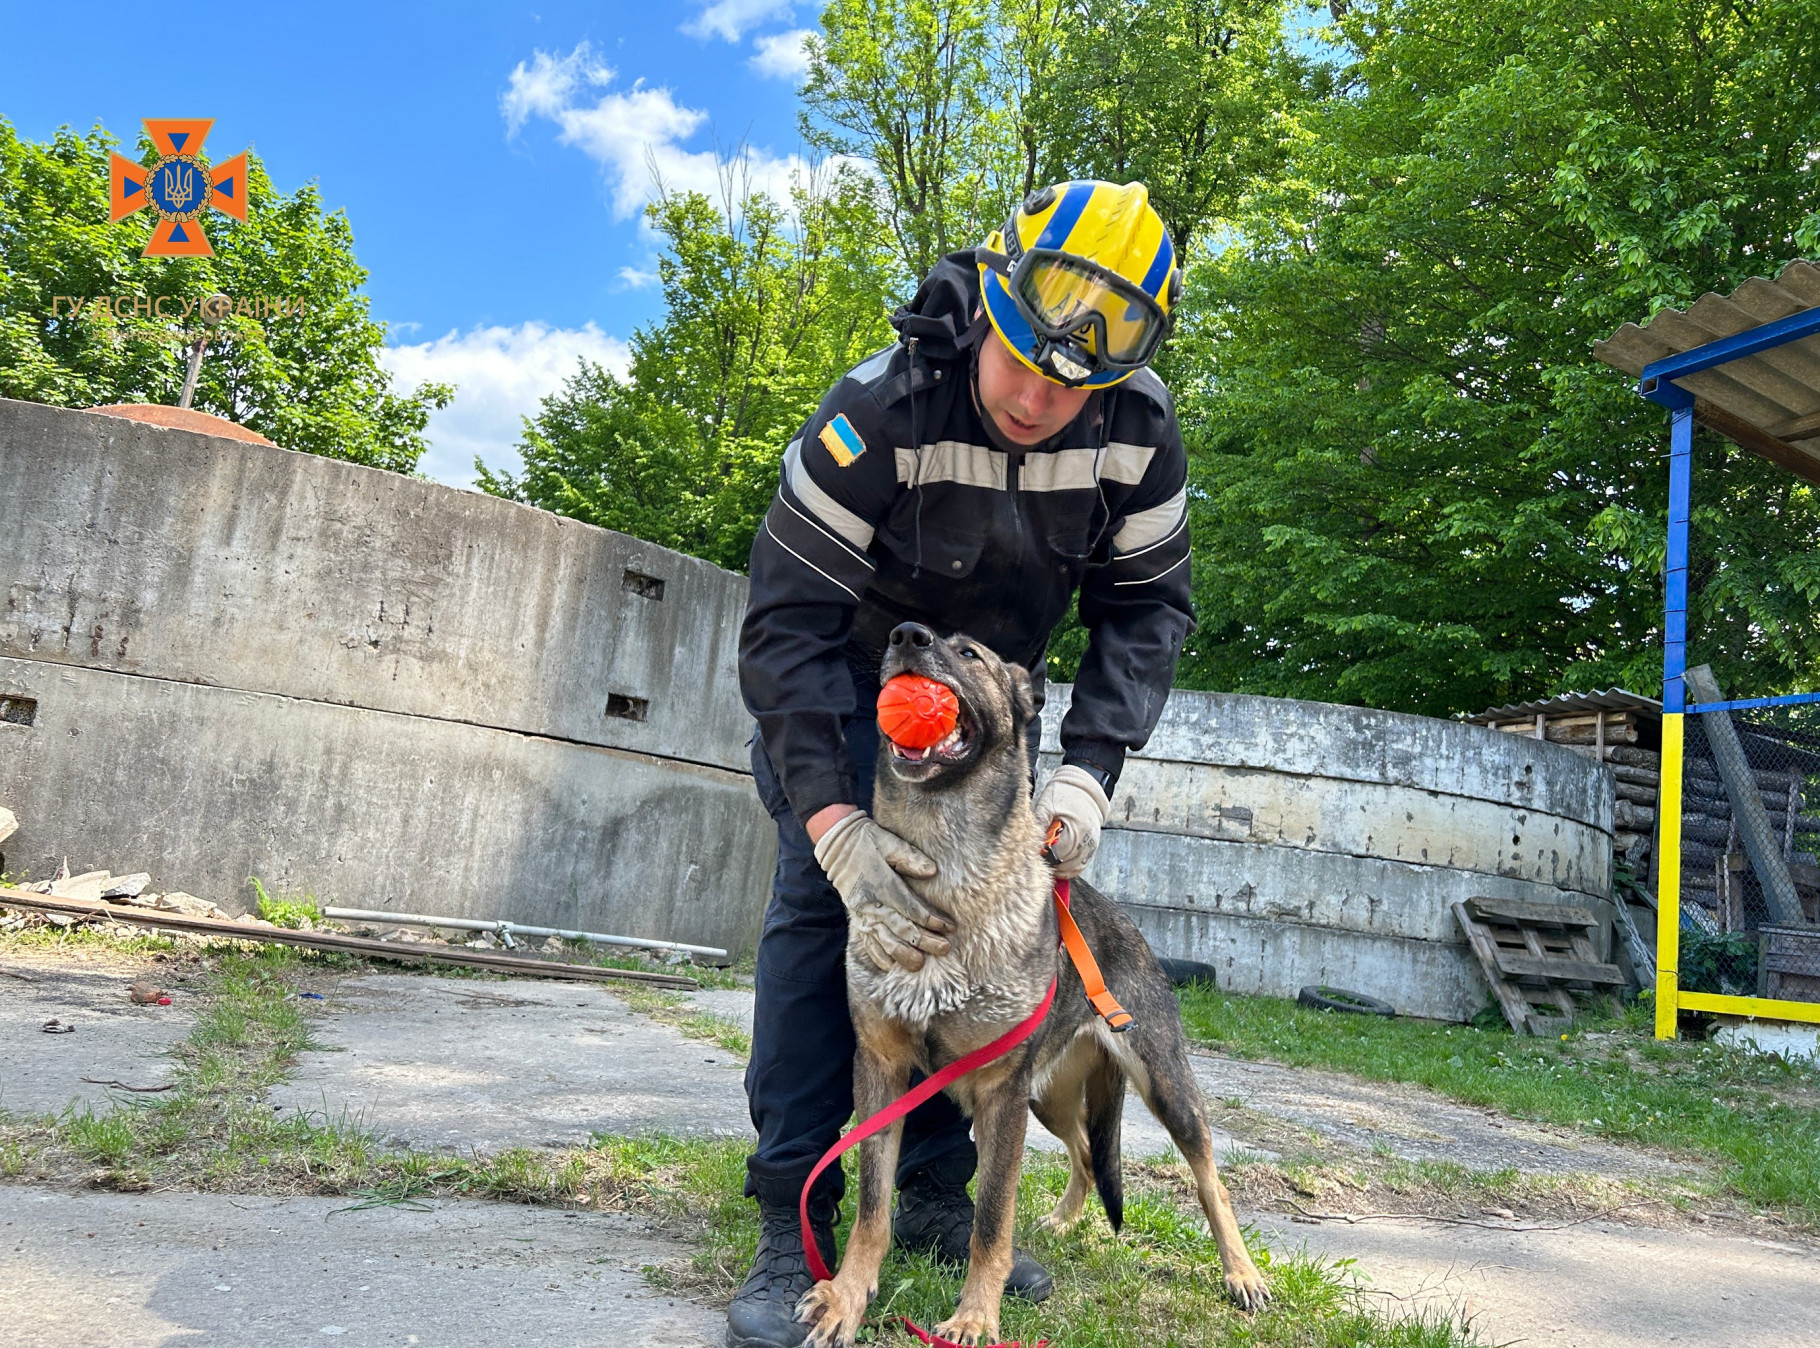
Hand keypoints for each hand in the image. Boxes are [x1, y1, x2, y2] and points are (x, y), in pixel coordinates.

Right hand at [812, 811, 953, 971]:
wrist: (836, 845)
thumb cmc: (867, 841)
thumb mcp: (889, 842)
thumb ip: (910, 857)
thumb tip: (932, 871)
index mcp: (883, 885)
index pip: (912, 909)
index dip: (932, 920)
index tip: (950, 927)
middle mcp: (872, 904)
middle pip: (901, 929)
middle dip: (924, 942)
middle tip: (944, 949)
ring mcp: (862, 914)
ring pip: (884, 941)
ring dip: (903, 955)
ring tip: (920, 964)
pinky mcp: (856, 918)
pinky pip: (866, 943)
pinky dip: (878, 956)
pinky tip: (890, 965)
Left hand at [1035, 765, 1110, 877]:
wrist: (1085, 788)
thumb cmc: (1064, 793)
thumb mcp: (1046, 805)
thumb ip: (1038, 824)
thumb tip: (1028, 842)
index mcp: (1076, 831)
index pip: (1057, 856)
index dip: (1043, 856)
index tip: (1035, 852)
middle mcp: (1086, 841)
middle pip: (1065, 865)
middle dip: (1050, 863)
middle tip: (1040, 855)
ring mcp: (1091, 846)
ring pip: (1073, 868)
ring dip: (1059, 867)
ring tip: (1048, 857)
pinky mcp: (1092, 847)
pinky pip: (1080, 865)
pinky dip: (1069, 866)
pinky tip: (1058, 859)